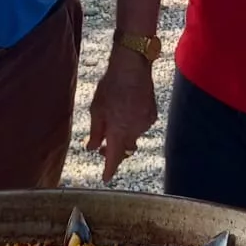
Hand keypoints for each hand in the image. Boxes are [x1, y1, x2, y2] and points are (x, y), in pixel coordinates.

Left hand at [85, 48, 157, 180]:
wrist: (132, 67)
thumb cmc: (111, 87)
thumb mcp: (96, 110)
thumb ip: (95, 132)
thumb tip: (92, 148)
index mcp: (118, 132)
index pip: (114, 159)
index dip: (109, 170)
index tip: (105, 178)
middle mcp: (134, 132)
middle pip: (124, 150)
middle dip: (114, 150)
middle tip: (102, 145)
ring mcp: (146, 124)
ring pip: (133, 137)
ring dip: (123, 134)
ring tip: (114, 118)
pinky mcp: (152, 114)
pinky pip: (141, 126)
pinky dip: (132, 124)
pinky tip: (126, 110)